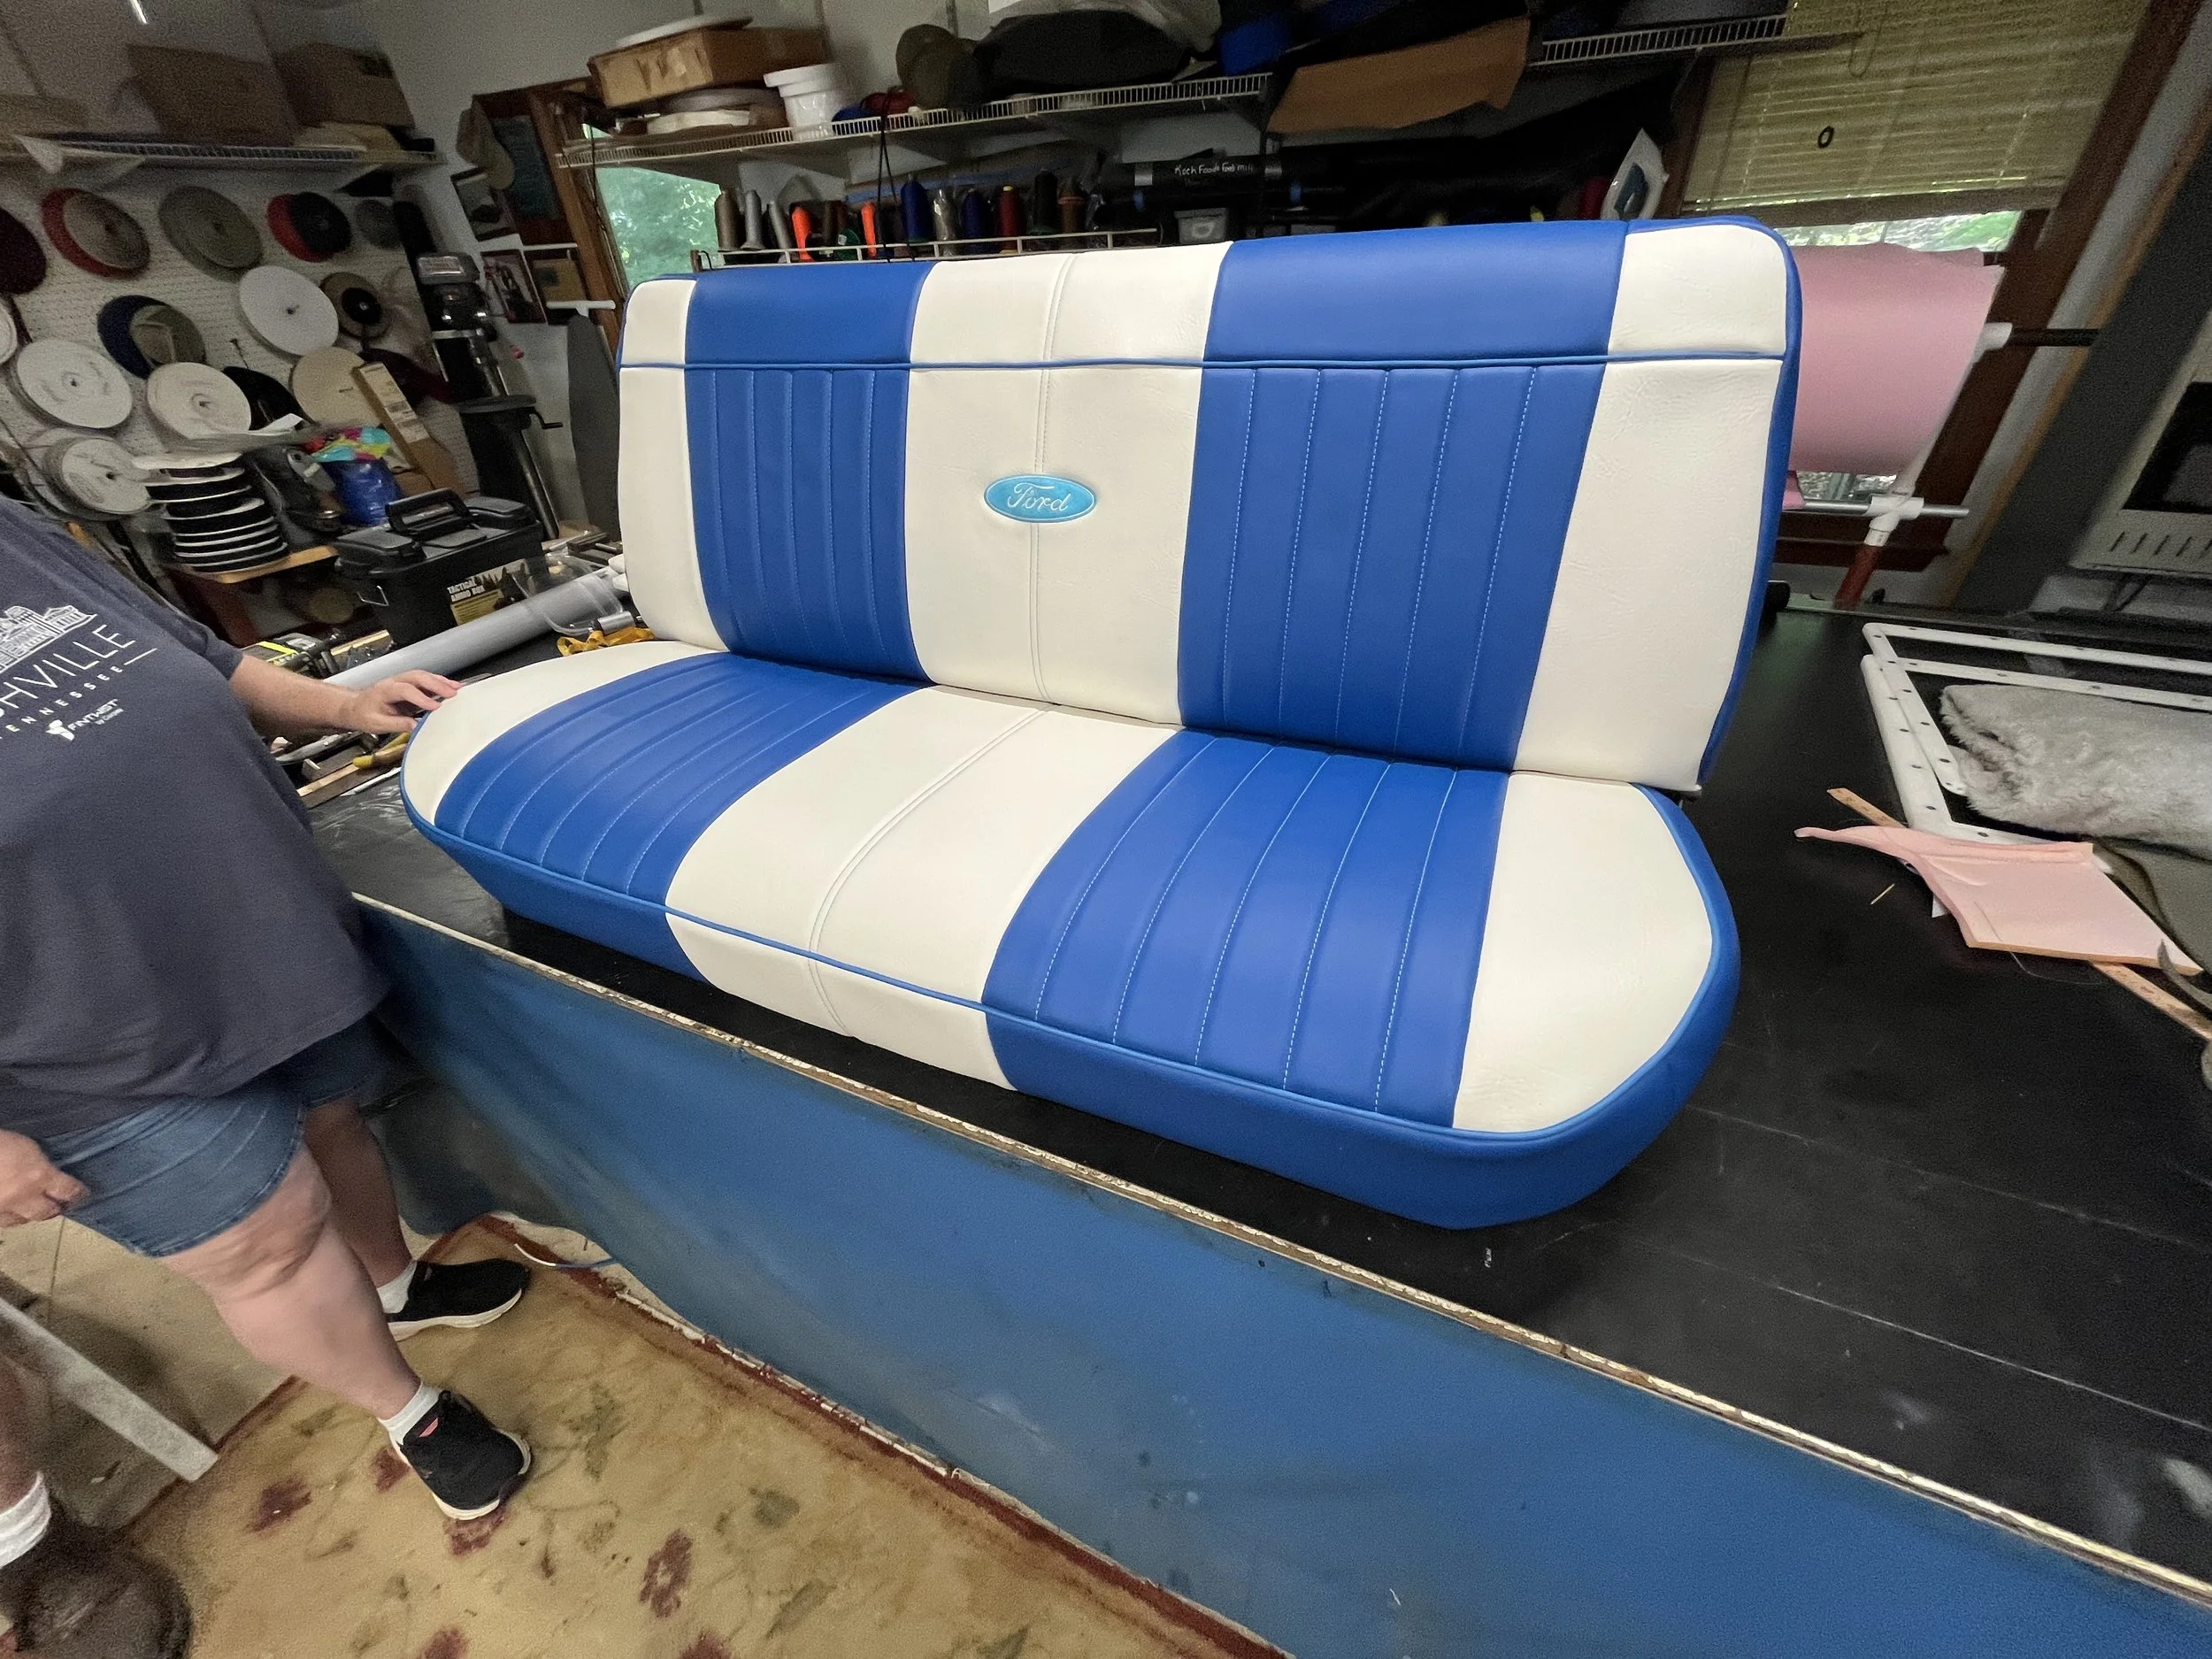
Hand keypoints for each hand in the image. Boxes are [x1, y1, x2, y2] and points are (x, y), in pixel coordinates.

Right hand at [0, 1132, 85, 1227]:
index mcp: (39, 1176)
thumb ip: (39, 1163)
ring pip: (24, 1220)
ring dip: (30, 1214)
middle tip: (59, 1204)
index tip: (82, 1193)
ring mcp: (3, 1210)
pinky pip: (4, 1222)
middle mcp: (24, 1198)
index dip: (78, 1193)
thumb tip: (48, 1173)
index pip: (69, 1190)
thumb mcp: (24, 1146)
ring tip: (33, 1208)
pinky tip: (9, 1210)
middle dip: (55, 1208)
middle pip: (49, 1212)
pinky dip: (9, 1216)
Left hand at [337, 671, 461, 734]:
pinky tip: (451, 688)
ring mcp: (402, 682)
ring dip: (440, 681)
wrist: (354, 707)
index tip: (435, 707)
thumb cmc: (363, 715)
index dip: (421, 698)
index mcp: (384, 691)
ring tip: (457, 688)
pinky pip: (425, 681)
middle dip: (436, 684)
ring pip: (423, 676)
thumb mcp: (376, 724)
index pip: (405, 690)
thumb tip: (416, 727)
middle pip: (417, 677)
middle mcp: (394, 682)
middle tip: (452, 693)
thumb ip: (397, 724)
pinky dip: (439, 684)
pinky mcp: (408, 686)